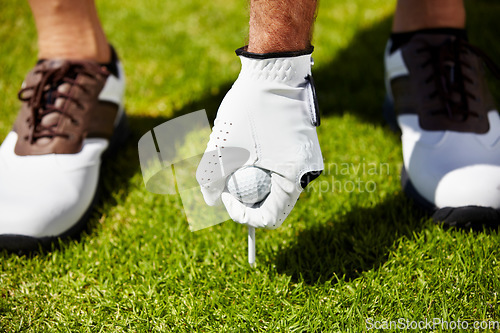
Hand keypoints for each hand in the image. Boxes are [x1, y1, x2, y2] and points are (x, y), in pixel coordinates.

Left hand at [197, 47, 322, 228]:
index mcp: (294, 177)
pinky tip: (247, 150)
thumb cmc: (248, 107)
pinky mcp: (303, 147)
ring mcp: (307, 159)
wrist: (273, 69)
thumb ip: (212, 180)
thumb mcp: (221, 147)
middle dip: (247, 199)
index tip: (224, 197)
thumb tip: (211, 202)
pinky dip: (262, 168)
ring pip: (276, 186)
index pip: (270, 218)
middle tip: (226, 184)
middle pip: (273, 204)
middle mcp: (307, 172)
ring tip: (234, 163)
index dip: (242, 215)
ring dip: (253, 183)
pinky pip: (281, 169)